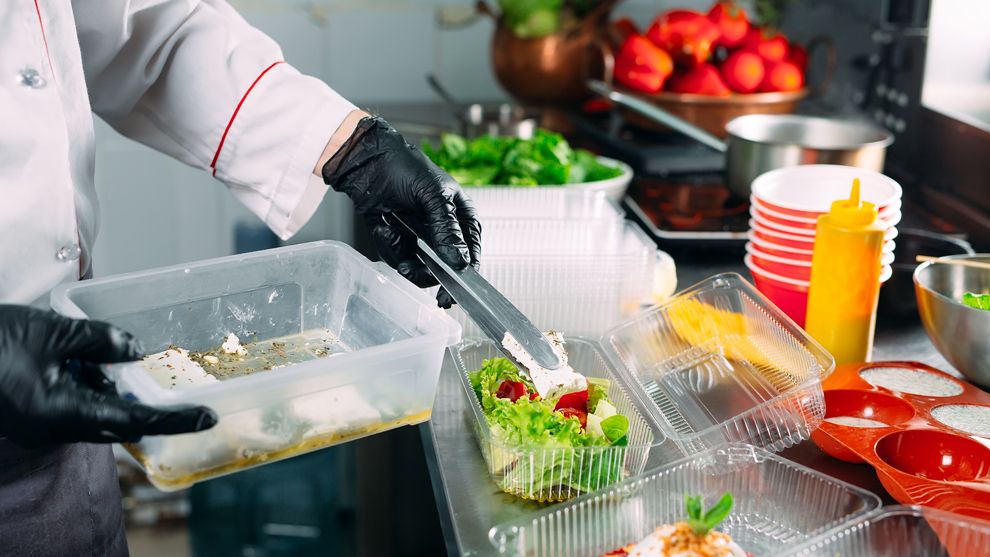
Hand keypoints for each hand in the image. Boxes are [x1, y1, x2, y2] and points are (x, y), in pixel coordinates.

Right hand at [0, 305, 216, 447]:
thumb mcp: (48, 331)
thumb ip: (97, 340)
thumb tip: (133, 350)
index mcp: (61, 414)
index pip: (131, 421)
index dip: (172, 420)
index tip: (207, 418)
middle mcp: (53, 427)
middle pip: (114, 420)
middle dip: (142, 402)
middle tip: (174, 389)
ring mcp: (39, 423)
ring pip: (92, 409)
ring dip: (110, 386)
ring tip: (119, 355)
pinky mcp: (29, 412)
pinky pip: (71, 402)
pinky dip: (87, 382)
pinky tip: (87, 356)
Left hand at [322, 116, 480, 307]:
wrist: (366, 163)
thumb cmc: (404, 167)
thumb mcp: (433, 196)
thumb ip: (447, 230)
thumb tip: (459, 262)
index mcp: (462, 216)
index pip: (472, 252)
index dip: (465, 274)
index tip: (451, 291)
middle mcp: (445, 231)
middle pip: (445, 268)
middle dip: (425, 270)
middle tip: (409, 268)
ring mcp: (422, 238)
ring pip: (421, 268)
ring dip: (402, 256)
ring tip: (390, 234)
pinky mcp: (401, 242)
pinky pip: (400, 260)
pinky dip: (389, 247)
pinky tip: (383, 227)